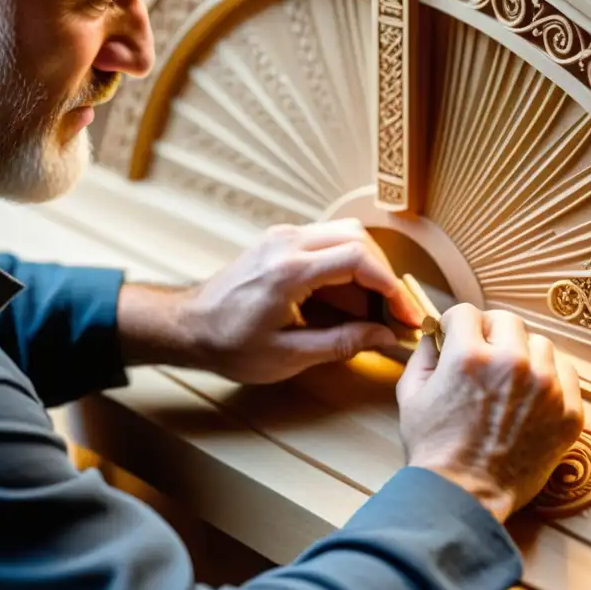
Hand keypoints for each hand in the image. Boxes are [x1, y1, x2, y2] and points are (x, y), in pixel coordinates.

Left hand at [173, 219, 426, 383]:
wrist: (187, 327)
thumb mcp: (288, 355)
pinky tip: (351, 295)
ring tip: (376, 305)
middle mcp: (287, 243)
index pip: (357, 259)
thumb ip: (341, 343)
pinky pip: (327, 239)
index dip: (390, 285)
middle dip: (384, 274)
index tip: (403, 313)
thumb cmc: (229, 344)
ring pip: (345, 233)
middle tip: (396, 311)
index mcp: (288, 271)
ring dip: (369, 266)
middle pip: (358, 238)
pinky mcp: (280, 241)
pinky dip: (349, 262)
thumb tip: (384, 336)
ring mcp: (282, 237)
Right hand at [396, 304, 584, 522]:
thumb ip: (424, 354)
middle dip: (490, 334)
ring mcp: (546, 389)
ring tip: (509, 380)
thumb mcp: (410, 395)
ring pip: (540, 344)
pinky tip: (531, 397)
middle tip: (484, 356)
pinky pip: (566, 374)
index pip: (467, 313)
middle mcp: (512, 365)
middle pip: (508, 321)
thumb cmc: (433, 449)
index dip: (456, 325)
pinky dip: (550, 379)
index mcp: (469, 357)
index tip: (456, 337)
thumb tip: (436, 333)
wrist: (464, 497)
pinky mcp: (568, 413)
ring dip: (523, 354)